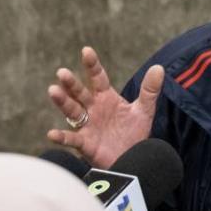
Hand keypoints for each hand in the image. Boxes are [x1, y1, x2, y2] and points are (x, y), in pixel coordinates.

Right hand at [46, 46, 163, 167]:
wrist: (134, 159)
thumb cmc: (135, 134)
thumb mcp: (144, 110)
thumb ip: (149, 90)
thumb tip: (159, 68)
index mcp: (106, 97)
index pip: (97, 77)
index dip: (92, 65)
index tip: (86, 51)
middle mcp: (93, 109)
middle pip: (80, 93)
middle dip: (71, 83)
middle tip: (62, 72)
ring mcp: (87, 125)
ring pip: (72, 111)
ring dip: (62, 102)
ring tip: (53, 90)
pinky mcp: (86, 144)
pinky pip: (72, 139)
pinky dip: (62, 137)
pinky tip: (52, 133)